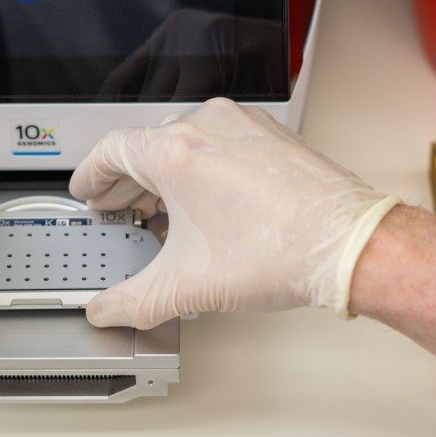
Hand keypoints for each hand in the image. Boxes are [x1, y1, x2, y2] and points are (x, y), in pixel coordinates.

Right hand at [69, 98, 400, 328]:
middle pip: (147, 145)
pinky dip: (204, 166)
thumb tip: (108, 311)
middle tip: (119, 210)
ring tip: (165, 213)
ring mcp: (244, 126)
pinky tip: (210, 204)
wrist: (348, 244)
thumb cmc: (282, 249)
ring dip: (167, 173)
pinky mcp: (272, 136)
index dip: (91, 175)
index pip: (112, 150)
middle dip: (128, 181)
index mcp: (177, 151)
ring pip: (187, 140)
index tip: (86, 191)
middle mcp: (209, 126)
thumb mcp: (188, 286)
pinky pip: (222, 142)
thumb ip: (132, 302)